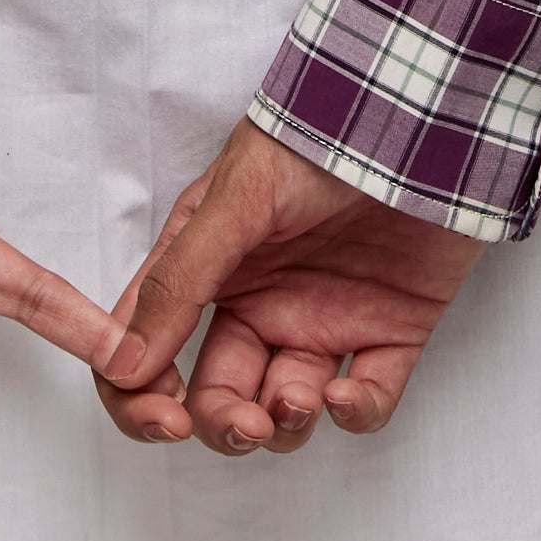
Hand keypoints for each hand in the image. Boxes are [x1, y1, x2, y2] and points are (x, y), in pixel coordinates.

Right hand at [96, 116, 482, 454]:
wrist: (418, 116)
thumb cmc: (318, 137)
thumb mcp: (236, 198)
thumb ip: (182, 279)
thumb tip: (122, 361)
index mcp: (213, 270)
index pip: (151, 347)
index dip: (143, 397)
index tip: (163, 418)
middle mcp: (263, 303)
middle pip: (221, 395)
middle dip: (225, 424)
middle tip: (246, 422)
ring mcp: (326, 321)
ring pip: (288, 411)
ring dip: (286, 424)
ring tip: (300, 398)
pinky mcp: (390, 334)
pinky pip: (368, 401)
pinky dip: (355, 415)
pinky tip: (346, 396)